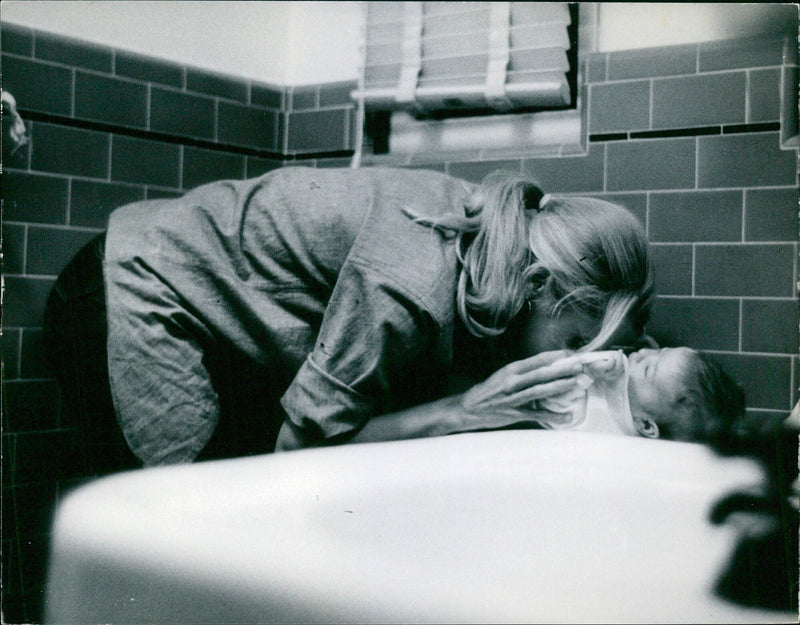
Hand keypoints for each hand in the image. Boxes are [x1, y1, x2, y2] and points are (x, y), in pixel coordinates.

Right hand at [459, 349, 582, 425]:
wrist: (468, 409)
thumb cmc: (488, 391)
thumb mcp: (504, 377)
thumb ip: (523, 374)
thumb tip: (547, 370)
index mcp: (511, 369)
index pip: (538, 360)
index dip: (556, 356)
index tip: (572, 354)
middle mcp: (512, 381)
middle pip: (542, 373)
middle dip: (563, 369)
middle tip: (581, 366)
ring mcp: (513, 397)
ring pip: (541, 390)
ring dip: (561, 386)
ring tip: (578, 383)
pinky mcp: (514, 413)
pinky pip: (537, 414)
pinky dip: (554, 416)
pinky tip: (568, 416)